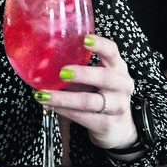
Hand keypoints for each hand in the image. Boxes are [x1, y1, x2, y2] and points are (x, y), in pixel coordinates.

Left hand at [34, 34, 137, 151]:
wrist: (118, 127)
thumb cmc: (102, 94)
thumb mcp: (96, 78)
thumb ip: (79, 68)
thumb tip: (45, 61)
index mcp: (118, 67)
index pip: (112, 52)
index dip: (100, 44)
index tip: (84, 39)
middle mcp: (122, 85)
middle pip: (106, 77)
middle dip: (83, 74)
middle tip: (61, 72)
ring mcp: (117, 106)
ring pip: (90, 101)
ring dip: (63, 98)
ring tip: (43, 95)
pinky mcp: (107, 124)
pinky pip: (83, 117)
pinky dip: (63, 111)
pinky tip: (50, 106)